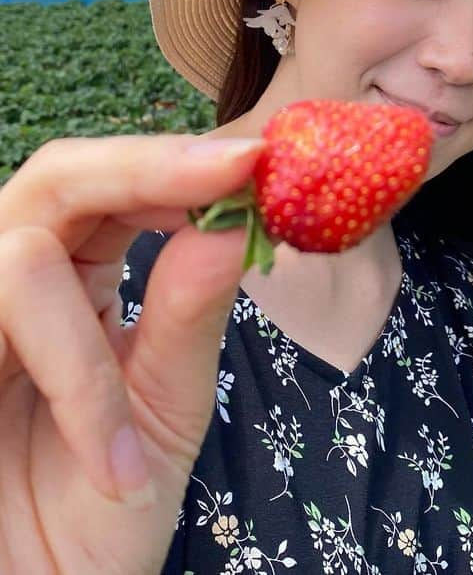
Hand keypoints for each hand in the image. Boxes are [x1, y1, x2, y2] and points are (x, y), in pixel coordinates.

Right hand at [0, 133, 264, 573]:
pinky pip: (0, 324)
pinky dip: (72, 393)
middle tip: (235, 168)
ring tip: (133, 448)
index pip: (118, 184)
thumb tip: (234, 221)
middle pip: (58, 177)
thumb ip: (192, 311)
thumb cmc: (101, 504)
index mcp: (81, 275)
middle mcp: (19, 281)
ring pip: (20, 257)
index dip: (181, 159)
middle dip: (147, 170)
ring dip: (90, 352)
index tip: (259, 155)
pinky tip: (112, 462)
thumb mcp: (164, 403)